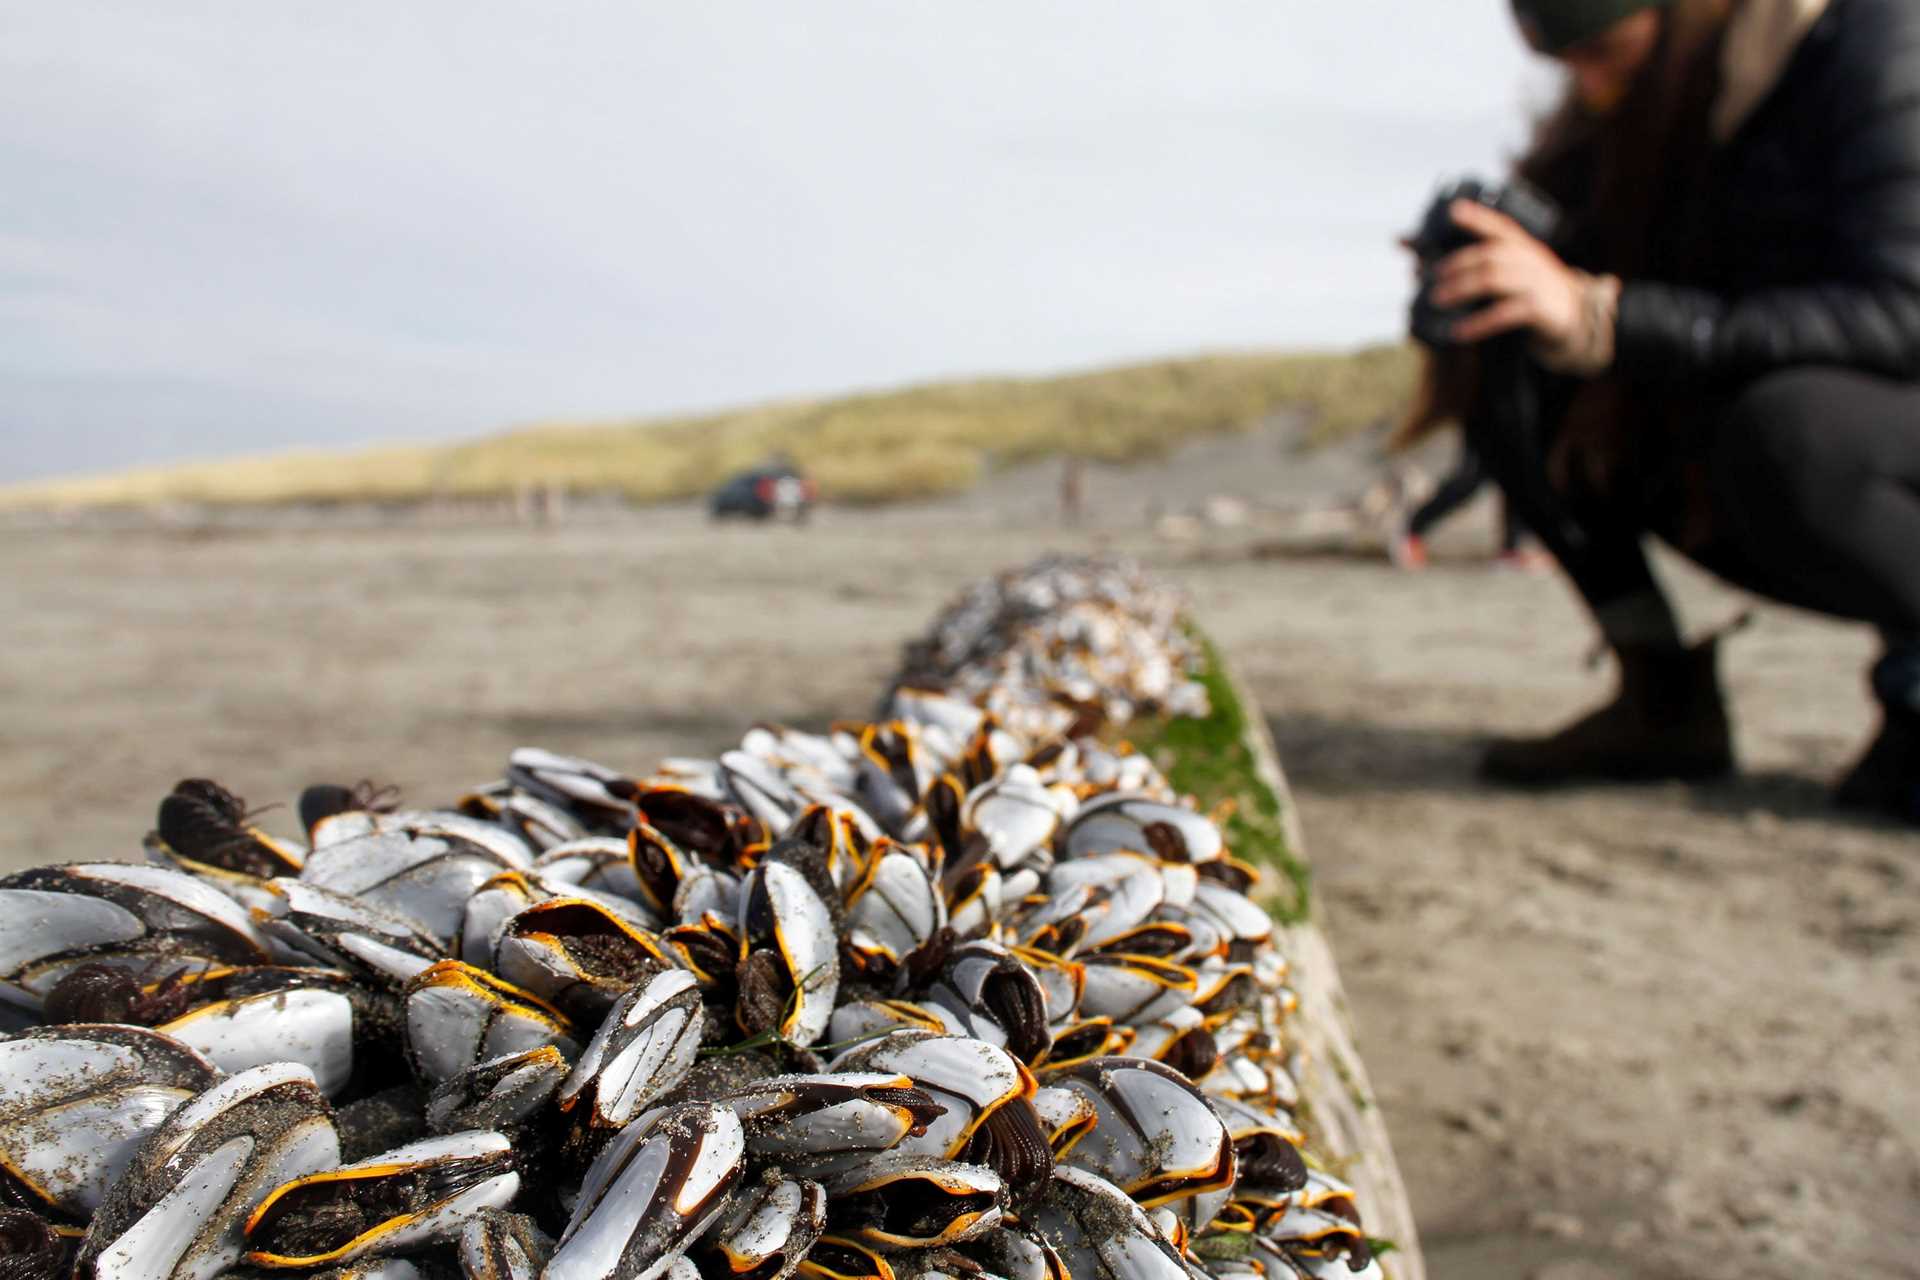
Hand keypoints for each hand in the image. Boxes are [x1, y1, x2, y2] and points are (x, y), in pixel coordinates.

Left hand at [1427, 200, 1584, 346]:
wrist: (1580, 317)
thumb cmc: (1531, 291)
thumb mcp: (1511, 271)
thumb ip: (1475, 265)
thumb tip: (1413, 258)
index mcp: (1521, 246)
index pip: (1499, 226)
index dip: (1477, 217)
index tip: (1453, 211)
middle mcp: (1529, 259)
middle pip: (1488, 255)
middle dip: (1455, 265)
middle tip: (1428, 279)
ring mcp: (1537, 283)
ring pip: (1495, 279)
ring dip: (1462, 289)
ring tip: (1436, 301)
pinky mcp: (1540, 309)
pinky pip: (1505, 313)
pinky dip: (1479, 323)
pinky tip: (1459, 332)